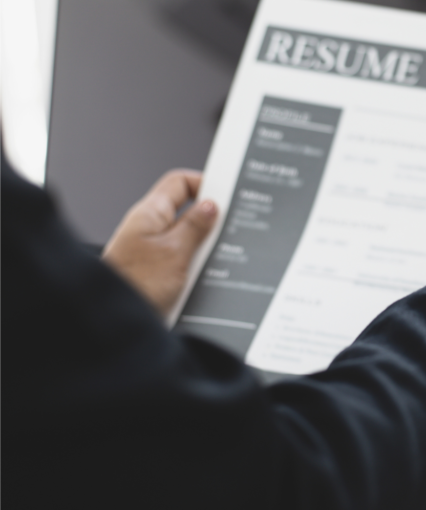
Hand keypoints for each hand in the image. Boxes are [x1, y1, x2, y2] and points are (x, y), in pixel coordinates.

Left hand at [103, 170, 217, 317]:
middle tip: (225, 231)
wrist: (115, 326)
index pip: (179, 183)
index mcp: (149, 213)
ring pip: (186, 239)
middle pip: (185, 211)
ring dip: (202, 248)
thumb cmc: (135, 285)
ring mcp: (150, 251)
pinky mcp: (154, 272)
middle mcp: (147, 229)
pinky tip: (200, 279)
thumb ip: (195, 226)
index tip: (226, 195)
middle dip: (208, 221)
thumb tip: (211, 206)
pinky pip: (181, 260)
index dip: (204, 184)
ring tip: (209, 262)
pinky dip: (194, 266)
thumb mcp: (176, 251)